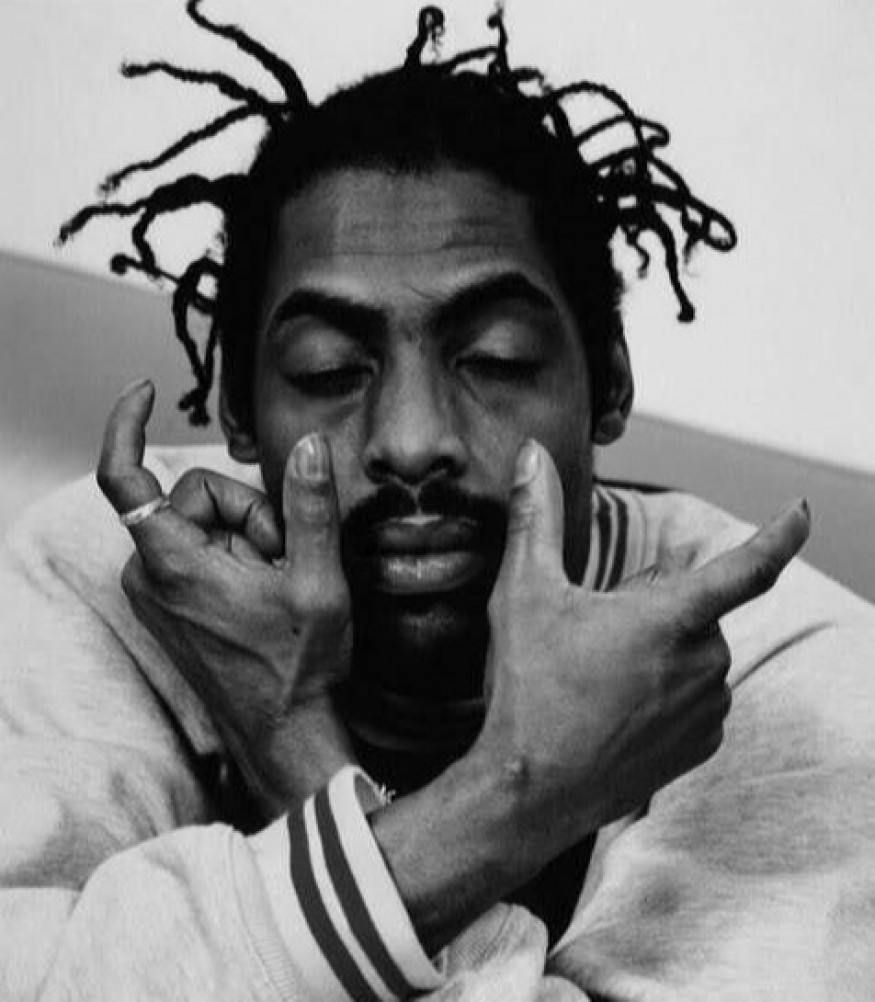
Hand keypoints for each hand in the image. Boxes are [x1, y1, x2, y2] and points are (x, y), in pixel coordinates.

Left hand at [97, 379, 354, 815]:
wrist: (283, 732)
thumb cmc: (299, 667)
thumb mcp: (318, 581)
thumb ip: (310, 507)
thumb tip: (311, 447)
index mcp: (175, 564)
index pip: (123, 477)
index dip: (127, 426)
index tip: (146, 390)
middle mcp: (150, 576)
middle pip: (195, 497)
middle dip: (248, 512)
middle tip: (283, 559)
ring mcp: (155, 593)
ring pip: (200, 522)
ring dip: (246, 537)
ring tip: (275, 585)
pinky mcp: (167, 604)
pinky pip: (195, 549)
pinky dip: (232, 554)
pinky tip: (261, 591)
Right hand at [471, 439, 810, 859]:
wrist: (530, 790)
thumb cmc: (529, 688)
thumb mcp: (524, 592)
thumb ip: (535, 515)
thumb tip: (532, 454)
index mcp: (671, 619)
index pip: (747, 567)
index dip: (780, 534)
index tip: (800, 512)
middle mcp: (704, 664)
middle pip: (693, 609)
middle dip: (652, 608)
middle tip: (592, 637)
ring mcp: (708, 710)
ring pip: (695, 653)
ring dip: (660, 650)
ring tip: (599, 680)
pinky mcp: (702, 745)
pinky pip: (697, 696)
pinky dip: (667, 691)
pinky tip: (618, 709)